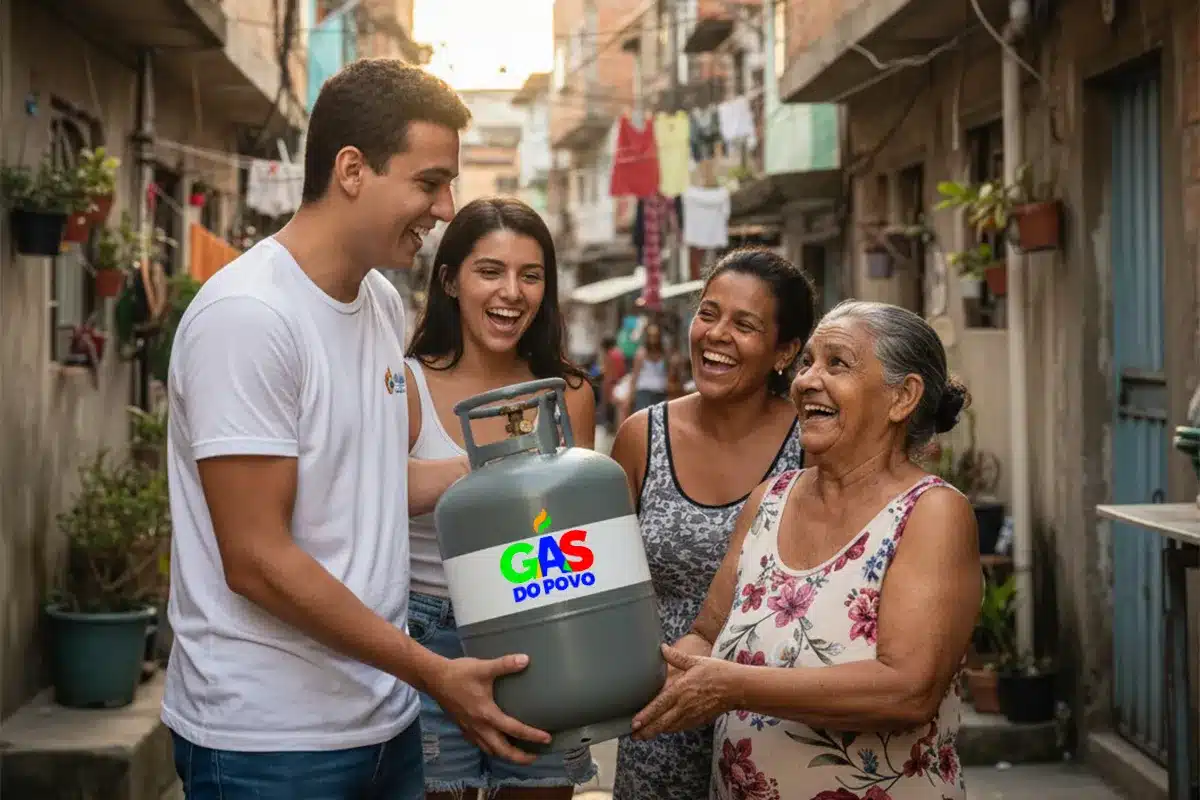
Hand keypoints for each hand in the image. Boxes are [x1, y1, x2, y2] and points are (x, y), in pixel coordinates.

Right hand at [427, 654, 550, 764]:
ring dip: (505, 755)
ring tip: (518, 754)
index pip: (514, 730)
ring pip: (490, 750)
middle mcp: (479, 727)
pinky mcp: (463, 727)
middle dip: (519, 757)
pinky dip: (491, 748)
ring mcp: (469, 729)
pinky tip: (495, 742)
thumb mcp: (483, 667)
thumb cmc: (459, 673)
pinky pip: (479, 745)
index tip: (547, 739)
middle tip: (535, 757)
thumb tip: (526, 659)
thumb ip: (505, 664)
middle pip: (502, 750)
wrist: (433, 678)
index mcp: (486, 714)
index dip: (532, 736)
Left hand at [630, 644, 735, 739]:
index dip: (646, 716)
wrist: (738, 687)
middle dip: (647, 730)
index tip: (634, 723)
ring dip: (657, 731)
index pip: (659, 705)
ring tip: (644, 735)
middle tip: (634, 736)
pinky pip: (681, 727)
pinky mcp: (699, 720)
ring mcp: (692, 715)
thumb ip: (677, 657)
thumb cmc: (717, 672)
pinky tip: (665, 729)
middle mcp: (685, 705)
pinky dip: (670, 729)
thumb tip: (662, 648)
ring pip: (671, 727)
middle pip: (662, 722)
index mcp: (681, 690)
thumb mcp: (696, 661)